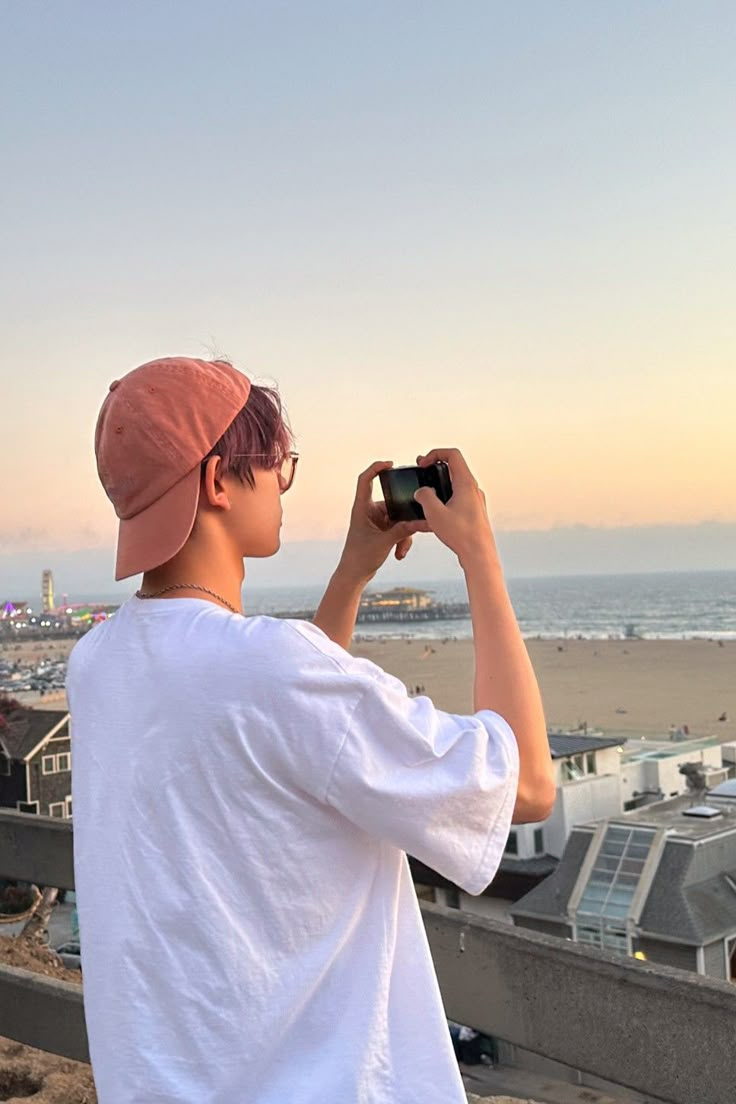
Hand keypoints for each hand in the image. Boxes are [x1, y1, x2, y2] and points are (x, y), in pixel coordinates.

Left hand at [337, 460, 429, 583]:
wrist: (354, 575)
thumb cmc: (360, 557)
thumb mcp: (385, 542)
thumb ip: (403, 530)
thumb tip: (421, 521)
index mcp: (362, 508)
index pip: (365, 480)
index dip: (376, 468)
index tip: (391, 464)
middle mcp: (368, 512)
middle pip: (392, 503)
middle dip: (404, 516)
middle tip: (415, 522)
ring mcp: (376, 521)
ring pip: (398, 518)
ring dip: (403, 533)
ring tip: (401, 550)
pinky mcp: (382, 530)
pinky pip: (399, 528)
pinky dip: (402, 540)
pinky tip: (399, 554)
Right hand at [413, 448, 497, 567]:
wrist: (479, 555)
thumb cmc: (463, 535)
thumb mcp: (435, 513)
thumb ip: (425, 497)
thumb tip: (422, 492)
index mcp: (466, 483)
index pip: (452, 455)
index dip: (435, 453)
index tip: (423, 463)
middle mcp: (473, 490)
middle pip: (453, 469)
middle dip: (434, 469)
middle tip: (421, 472)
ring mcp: (474, 502)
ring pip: (453, 486)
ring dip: (437, 487)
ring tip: (423, 496)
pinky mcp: (472, 514)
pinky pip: (455, 502)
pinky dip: (442, 503)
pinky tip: (429, 518)